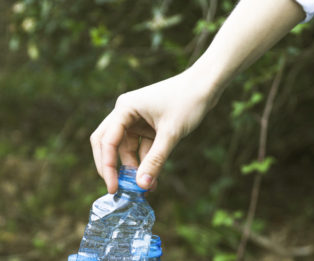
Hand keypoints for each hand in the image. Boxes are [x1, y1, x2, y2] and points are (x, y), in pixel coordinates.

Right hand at [90, 70, 215, 192]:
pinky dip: (144, 162)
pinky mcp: (147, 125)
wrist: (207, 84)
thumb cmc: (188, 101)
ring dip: (131, 168)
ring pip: (124, 148)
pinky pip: (139, 148)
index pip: (107, 141)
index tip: (113, 188)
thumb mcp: (171, 134)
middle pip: (106, 143)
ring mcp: (135, 119)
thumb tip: (141, 186)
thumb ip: (155, 160)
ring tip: (142, 189)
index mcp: (124, 108)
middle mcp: (125, 113)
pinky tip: (152, 179)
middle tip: (115, 189)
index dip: (107, 166)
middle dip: (110, 167)